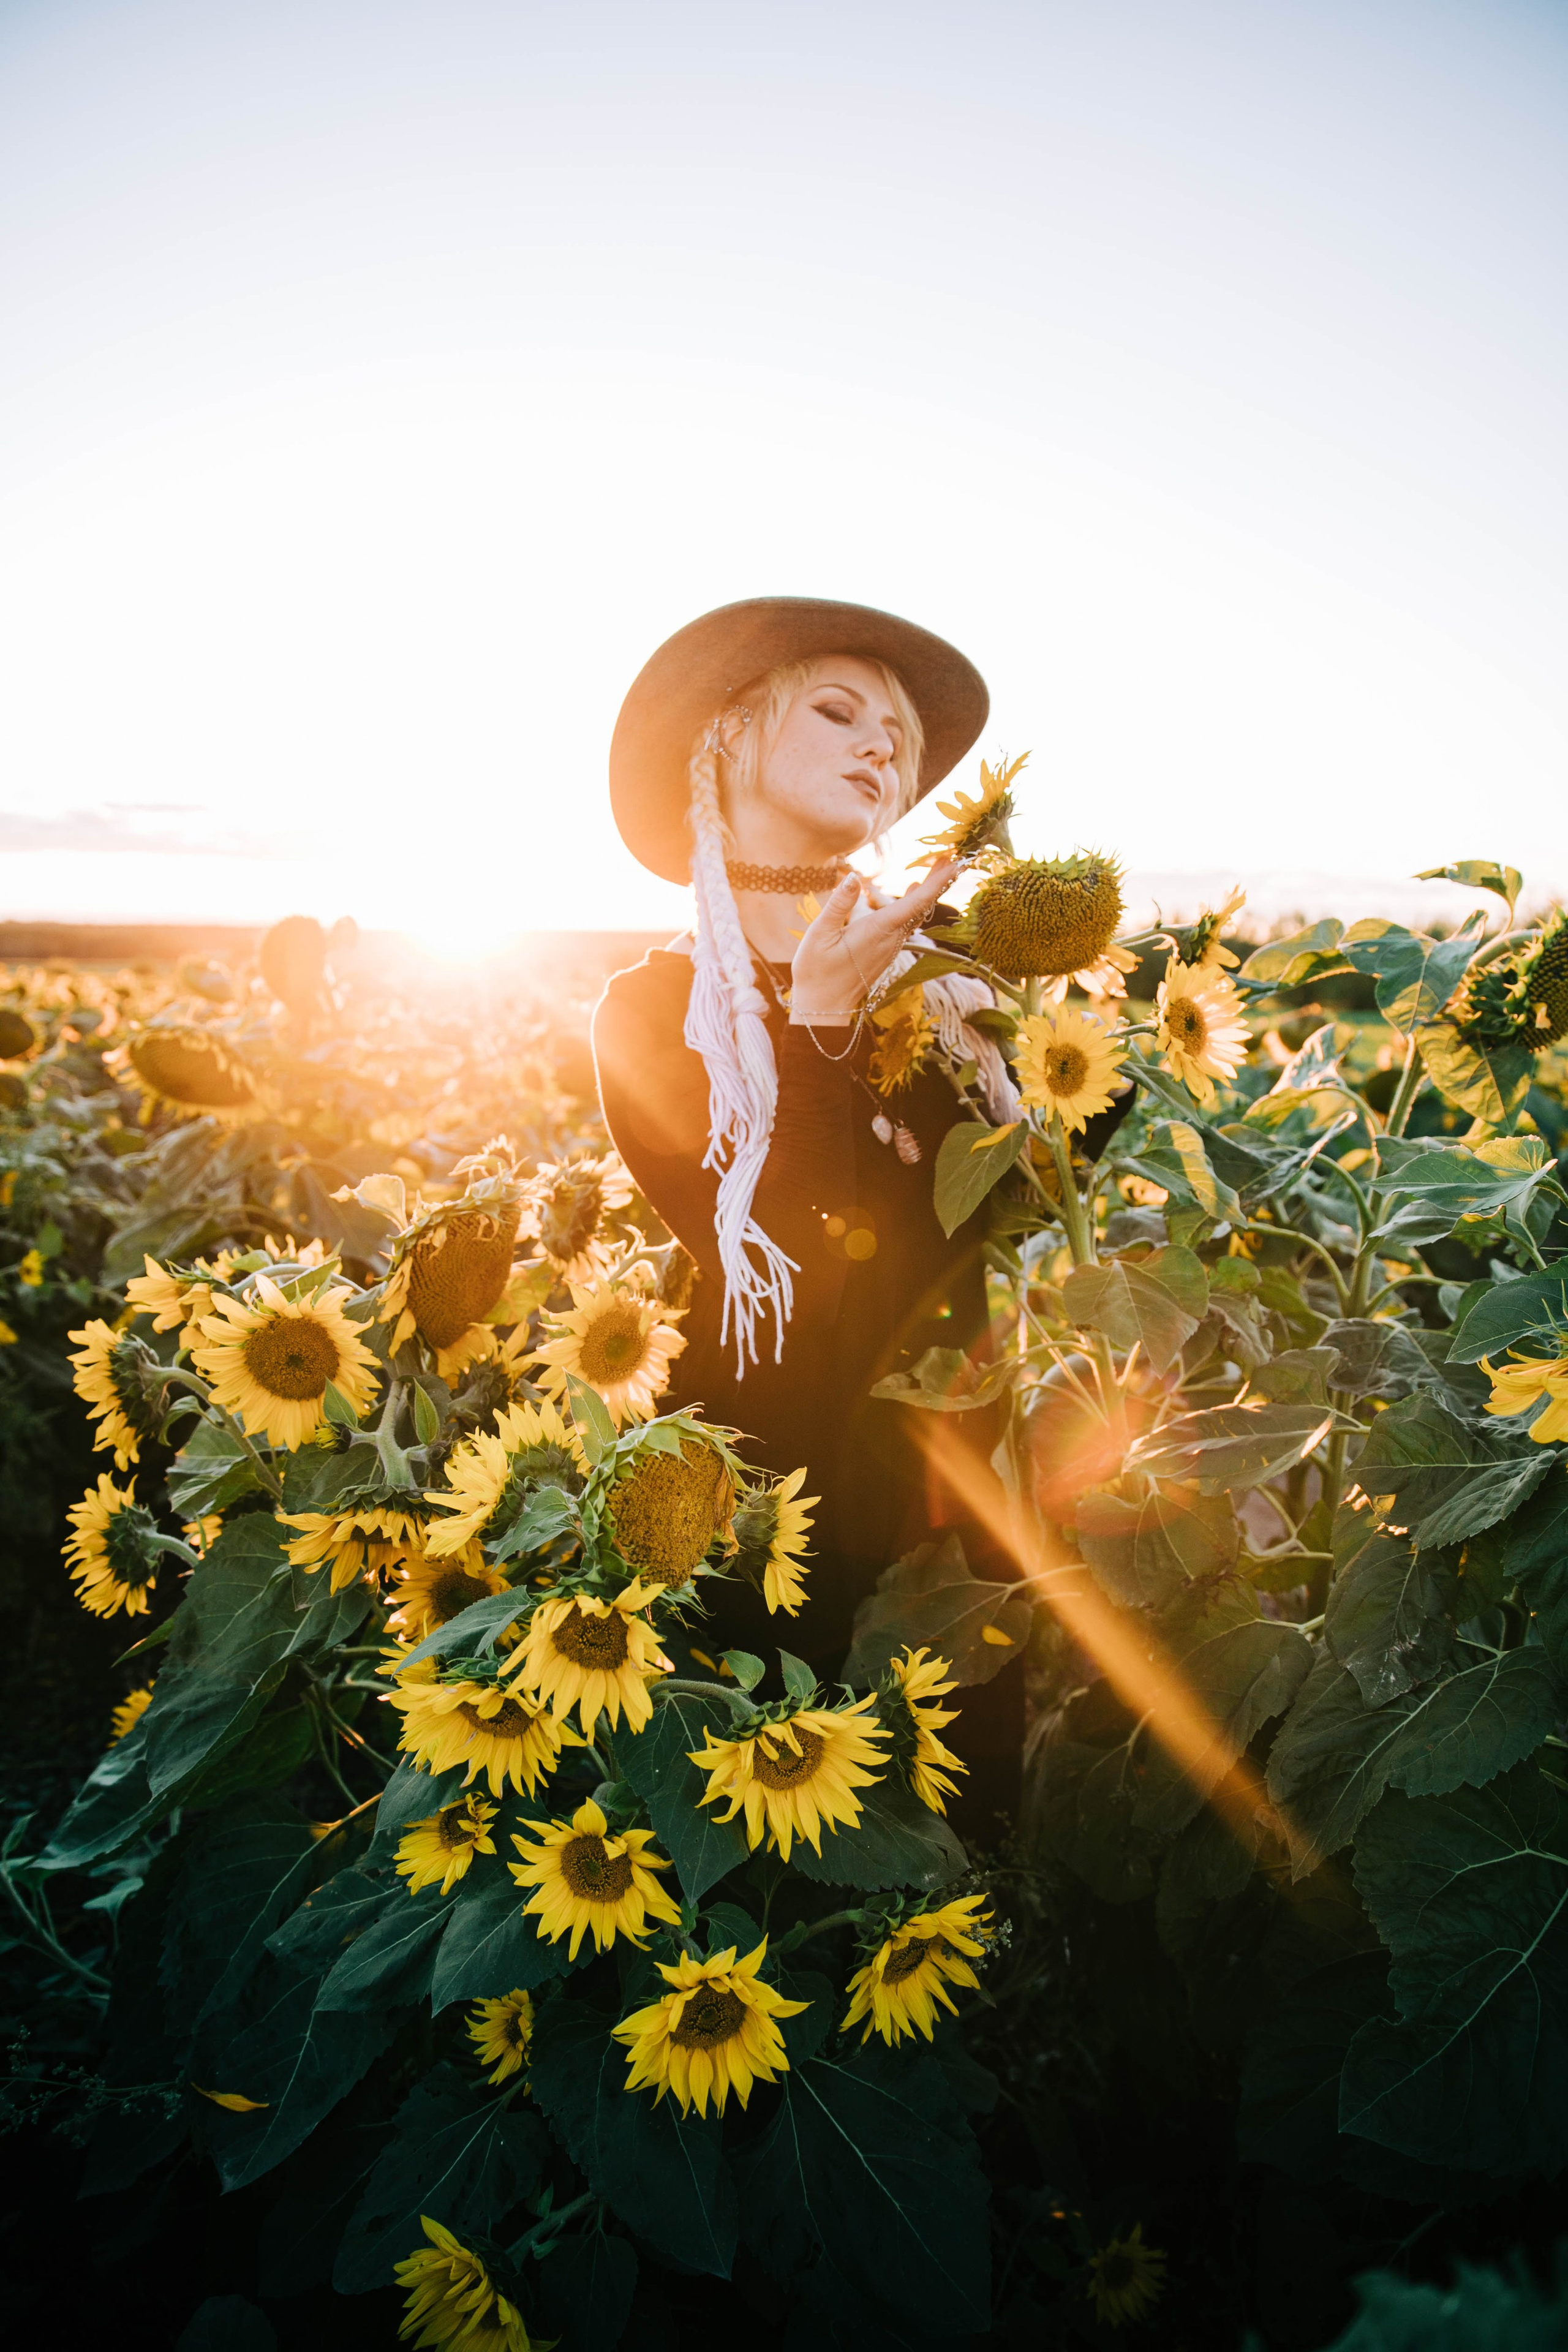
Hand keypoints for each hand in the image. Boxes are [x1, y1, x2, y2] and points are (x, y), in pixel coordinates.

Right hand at [788, 860, 959, 1025]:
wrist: (823, 1007)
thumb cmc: (817, 972)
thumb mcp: (819, 935)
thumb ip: (839, 904)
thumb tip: (854, 877)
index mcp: (878, 931)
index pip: (916, 903)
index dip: (937, 881)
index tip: (954, 862)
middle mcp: (890, 939)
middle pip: (921, 906)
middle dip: (937, 881)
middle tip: (950, 858)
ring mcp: (890, 947)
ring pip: (913, 915)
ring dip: (921, 893)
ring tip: (926, 872)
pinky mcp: (885, 952)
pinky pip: (903, 924)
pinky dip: (909, 906)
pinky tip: (908, 895)